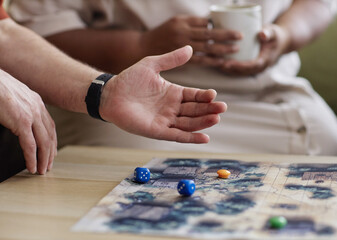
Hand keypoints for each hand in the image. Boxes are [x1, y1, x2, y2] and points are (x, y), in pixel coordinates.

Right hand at [0, 70, 56, 173]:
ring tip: (42, 170)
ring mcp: (31, 114)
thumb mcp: (12, 96)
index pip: (49, 125)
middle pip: (50, 135)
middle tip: (49, 164)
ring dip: (44, 158)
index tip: (51, 151)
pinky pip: (30, 145)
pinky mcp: (21, 121)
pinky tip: (32, 167)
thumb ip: (18, 108)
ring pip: (44, 142)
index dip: (52, 140)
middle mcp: (37, 108)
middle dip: (50, 152)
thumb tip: (16, 121)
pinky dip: (32, 158)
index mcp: (36, 101)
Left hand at [99, 46, 226, 142]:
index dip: (205, 96)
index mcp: (173, 93)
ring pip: (189, 123)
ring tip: (216, 118)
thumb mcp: (152, 65)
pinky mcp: (158, 131)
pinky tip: (205, 137)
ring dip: (203, 123)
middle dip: (209, 110)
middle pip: (195, 111)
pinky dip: (191, 138)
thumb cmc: (129, 79)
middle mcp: (172, 108)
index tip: (214, 94)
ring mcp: (166, 120)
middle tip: (222, 108)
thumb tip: (190, 48)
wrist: (110, 94)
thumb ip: (171, 59)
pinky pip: (177, 135)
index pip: (194, 96)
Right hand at [141, 16, 241, 66]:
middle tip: (240, 36)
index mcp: (182, 23)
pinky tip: (222, 62)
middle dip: (226, 35)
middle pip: (209, 34)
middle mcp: (183, 34)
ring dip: (223, 48)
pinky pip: (200, 61)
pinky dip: (212, 61)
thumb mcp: (175, 21)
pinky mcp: (181, 60)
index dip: (220, 26)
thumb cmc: (162, 34)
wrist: (143, 47)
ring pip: (207, 48)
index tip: (232, 30)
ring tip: (235, 49)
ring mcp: (182, 47)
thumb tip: (212, 23)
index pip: (205, 23)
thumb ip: (193, 22)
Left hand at [219, 24, 289, 75]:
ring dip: (227, 70)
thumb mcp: (273, 31)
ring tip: (214, 64)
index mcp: (264, 61)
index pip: (250, 66)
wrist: (281, 42)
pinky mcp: (250, 67)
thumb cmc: (275, 35)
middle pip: (242, 72)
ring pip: (239, 73)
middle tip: (216, 64)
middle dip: (229, 69)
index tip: (227, 63)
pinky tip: (218, 64)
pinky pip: (238, 70)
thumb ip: (268, 32)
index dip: (238, 66)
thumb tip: (261, 34)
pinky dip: (229, 68)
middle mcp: (259, 68)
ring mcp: (254, 69)